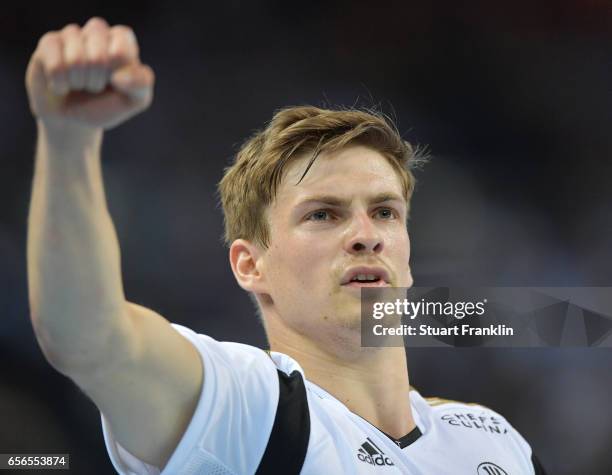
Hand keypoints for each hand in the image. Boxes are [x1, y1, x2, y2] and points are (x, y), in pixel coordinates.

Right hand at [25, 17, 154, 130]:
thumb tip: (118, 76)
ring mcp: (71, 34)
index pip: (121, 53)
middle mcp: (97, 31)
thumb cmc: (106, 104)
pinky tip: (61, 85)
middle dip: (97, 82)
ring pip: (76, 61)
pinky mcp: (49, 43)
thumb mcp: (134, 99)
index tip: (116, 83)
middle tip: (95, 86)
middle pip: (99, 58)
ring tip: (79, 84)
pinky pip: (56, 66)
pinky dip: (60, 85)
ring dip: (79, 83)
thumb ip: (140, 85)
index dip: (117, 77)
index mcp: (122, 39)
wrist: (73, 119)